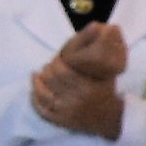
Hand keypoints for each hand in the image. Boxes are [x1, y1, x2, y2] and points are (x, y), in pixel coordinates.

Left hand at [28, 22, 123, 140]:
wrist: (110, 118)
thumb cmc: (106, 91)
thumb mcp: (105, 72)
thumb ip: (97, 52)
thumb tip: (95, 25)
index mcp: (87, 87)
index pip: (62, 70)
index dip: (56, 62)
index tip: (57, 59)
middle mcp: (75, 100)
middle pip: (51, 80)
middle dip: (47, 70)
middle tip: (48, 66)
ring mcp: (66, 112)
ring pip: (42, 93)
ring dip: (37, 82)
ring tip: (37, 75)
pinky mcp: (59, 121)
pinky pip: (41, 108)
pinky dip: (34, 98)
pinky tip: (34, 89)